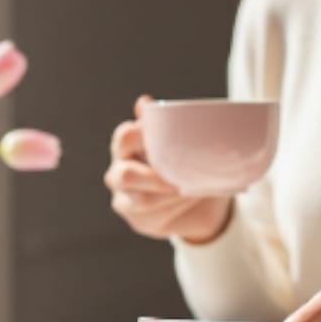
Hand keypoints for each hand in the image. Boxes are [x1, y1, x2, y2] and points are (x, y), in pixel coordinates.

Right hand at [104, 95, 232, 242]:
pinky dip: (175, 208)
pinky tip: (189, 200)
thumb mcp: (182, 143)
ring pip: (141, 199)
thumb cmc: (186, 166)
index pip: (125, 137)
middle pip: (124, 174)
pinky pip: (154, 216)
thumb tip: (143, 101)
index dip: (144, 136)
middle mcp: (119, 172)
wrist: (201, 204)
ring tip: (193, 189)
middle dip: (156, 178)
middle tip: (180, 178)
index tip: (170, 139)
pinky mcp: (137, 220)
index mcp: (127, 147)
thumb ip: (164, 123)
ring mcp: (125, 199)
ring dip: (172, 195)